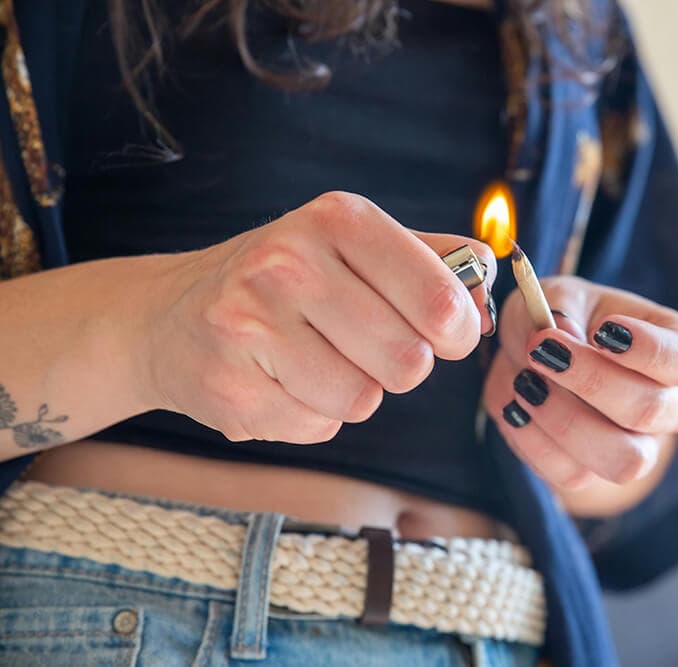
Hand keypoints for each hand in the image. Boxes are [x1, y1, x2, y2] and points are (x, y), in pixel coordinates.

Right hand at [141, 192, 496, 442]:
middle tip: (365, 346)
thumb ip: (433, 258)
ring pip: (363, 400)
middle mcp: (289, 263)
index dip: (458, 333)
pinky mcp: (229, 387)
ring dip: (354, 392)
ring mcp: (250, 326)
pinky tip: (279, 381)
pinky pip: (317, 426)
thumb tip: (491, 275)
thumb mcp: (356, 245)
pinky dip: (311, 414)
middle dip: (400, 366)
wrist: (171, 316)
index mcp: (338, 220)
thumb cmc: (286, 282)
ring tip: (314, 360)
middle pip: (409, 362)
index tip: (445, 335)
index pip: (442, 300)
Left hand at [483, 276, 677, 488]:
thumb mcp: (558, 295)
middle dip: (589, 381)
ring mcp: (639, 446)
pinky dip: (534, 441)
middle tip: (541, 350)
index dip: (647, 349)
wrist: (535, 360)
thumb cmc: (562, 320)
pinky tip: (515, 407)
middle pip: (648, 410)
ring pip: (622, 458)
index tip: (604, 330)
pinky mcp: (596, 473)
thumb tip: (563, 336)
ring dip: (564, 421)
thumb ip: (560, 306)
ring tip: (525, 384)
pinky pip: (574, 474)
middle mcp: (670, 405)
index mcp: (676, 350)